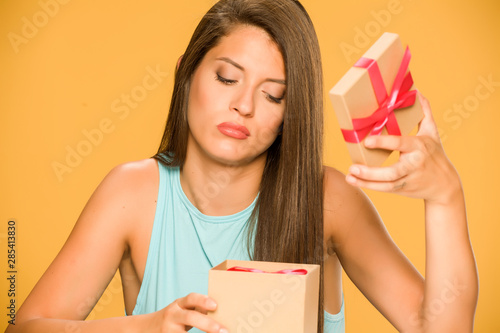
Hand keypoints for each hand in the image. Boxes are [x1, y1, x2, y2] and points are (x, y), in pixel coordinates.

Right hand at [153, 293, 227, 332]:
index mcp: (179, 305)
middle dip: (208, 324)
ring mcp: (169, 329)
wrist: (146, 328)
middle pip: (190, 317)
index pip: (191, 298)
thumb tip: (221, 314)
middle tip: (223, 331)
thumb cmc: (173, 318)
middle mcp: (172, 315)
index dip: (203, 300)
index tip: (215, 305)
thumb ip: (196, 309)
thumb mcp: (181, 310)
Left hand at [345, 92, 461, 204]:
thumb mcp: (432, 133)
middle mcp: (413, 164)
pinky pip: (384, 189)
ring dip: (366, 181)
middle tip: (353, 167)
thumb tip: (417, 93)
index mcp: (418, 147)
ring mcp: (408, 179)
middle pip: (392, 171)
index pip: (400, 144)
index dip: (384, 142)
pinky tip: (354, 181)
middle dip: (371, 172)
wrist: (445, 185)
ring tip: (350, 176)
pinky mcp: (402, 189)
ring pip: (386, 184)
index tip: (367, 141)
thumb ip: (424, 113)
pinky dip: (368, 186)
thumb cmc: (434, 154)